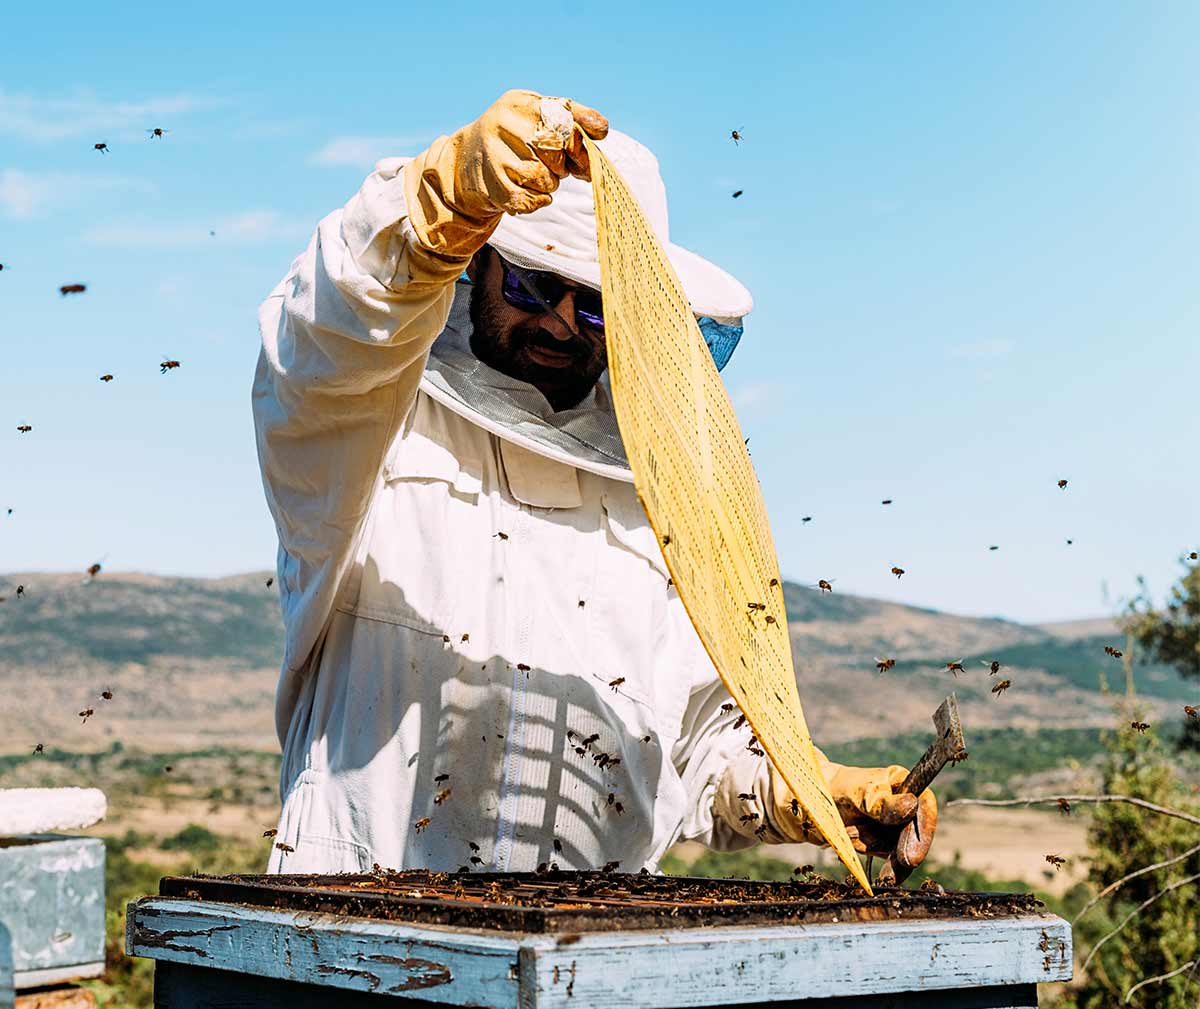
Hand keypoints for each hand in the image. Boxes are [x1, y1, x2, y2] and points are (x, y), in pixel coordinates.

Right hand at [403, 89, 608, 258]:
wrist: (467, 160)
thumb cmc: (516, 137)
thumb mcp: (540, 116)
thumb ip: (574, 118)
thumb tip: (602, 129)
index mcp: (520, 103)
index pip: (563, 124)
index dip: (578, 146)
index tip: (579, 159)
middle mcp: (502, 124)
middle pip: (556, 155)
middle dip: (562, 166)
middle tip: (552, 167)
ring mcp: (493, 156)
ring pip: (545, 181)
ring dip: (548, 185)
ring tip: (534, 176)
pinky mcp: (491, 185)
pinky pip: (530, 201)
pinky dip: (537, 201)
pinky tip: (527, 191)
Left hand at [824, 763, 936, 885]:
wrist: (816, 802)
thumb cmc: (840, 788)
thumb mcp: (859, 793)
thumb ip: (883, 802)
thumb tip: (912, 805)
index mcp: (904, 784)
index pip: (925, 805)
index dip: (924, 830)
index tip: (913, 855)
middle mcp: (905, 805)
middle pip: (914, 833)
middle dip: (902, 850)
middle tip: (896, 867)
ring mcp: (896, 825)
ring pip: (897, 847)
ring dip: (872, 844)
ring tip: (850, 831)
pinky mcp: (885, 841)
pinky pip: (884, 855)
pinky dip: (866, 850)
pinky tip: (851, 841)